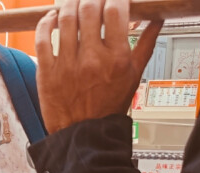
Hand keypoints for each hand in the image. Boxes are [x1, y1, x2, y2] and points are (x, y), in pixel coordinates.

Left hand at [35, 0, 162, 133]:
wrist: (84, 133)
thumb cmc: (109, 106)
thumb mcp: (133, 75)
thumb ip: (145, 44)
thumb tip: (157, 20)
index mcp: (116, 58)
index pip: (116, 11)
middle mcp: (92, 59)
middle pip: (89, 9)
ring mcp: (67, 65)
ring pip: (65, 19)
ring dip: (69, 4)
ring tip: (73, 2)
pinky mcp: (47, 72)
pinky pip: (42, 39)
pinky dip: (45, 22)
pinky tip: (51, 17)